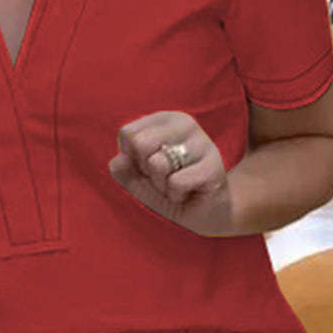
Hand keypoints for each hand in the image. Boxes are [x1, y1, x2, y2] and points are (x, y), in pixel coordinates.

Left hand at [107, 110, 233, 236]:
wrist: (204, 213)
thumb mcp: (138, 179)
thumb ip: (122, 168)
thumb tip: (118, 160)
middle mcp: (185, 123)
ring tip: (177, 185)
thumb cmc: (168, 189)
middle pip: (140, 143)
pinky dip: (175, 195)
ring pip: (157, 164)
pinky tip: (189, 192)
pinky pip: (175, 183)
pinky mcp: (213, 166)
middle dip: (145, 170)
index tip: (148, 166)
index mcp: (165, 119)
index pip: (127, 133)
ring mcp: (202, 143)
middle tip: (162, 177)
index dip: (131, 159)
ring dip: (161, 185)